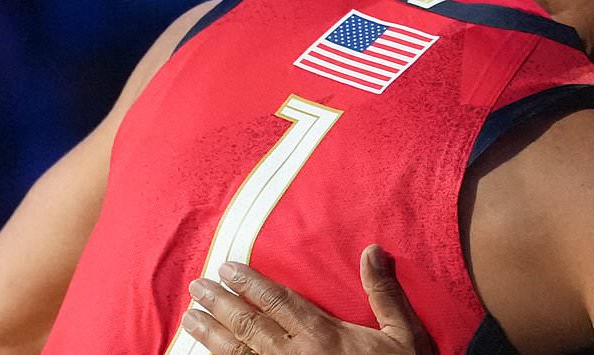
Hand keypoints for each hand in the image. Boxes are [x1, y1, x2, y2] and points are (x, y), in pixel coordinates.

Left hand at [181, 245, 433, 354]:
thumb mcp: (402, 333)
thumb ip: (384, 293)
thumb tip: (372, 250)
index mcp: (324, 335)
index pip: (278, 302)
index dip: (250, 283)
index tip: (227, 267)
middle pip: (250, 325)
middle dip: (220, 304)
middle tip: (197, 286)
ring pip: (240, 353)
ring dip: (213, 335)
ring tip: (191, 317)